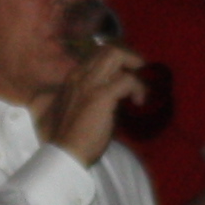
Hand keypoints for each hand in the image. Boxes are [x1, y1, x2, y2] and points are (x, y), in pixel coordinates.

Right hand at [40, 42, 146, 166]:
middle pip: (107, 49)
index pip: (96, 56)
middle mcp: (79, 75)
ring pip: (116, 54)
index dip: (116, 63)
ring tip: (141, 86)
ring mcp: (89, 83)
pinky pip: (127, 80)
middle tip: (139, 73)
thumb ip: (88, 97)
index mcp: (72, 78)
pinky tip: (139, 102)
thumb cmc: (67, 138)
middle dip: (128, 57)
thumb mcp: (74, 109)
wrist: (63, 154)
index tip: (125, 75)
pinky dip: (138, 88)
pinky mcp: (101, 96)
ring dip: (134, 66)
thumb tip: (114, 97)